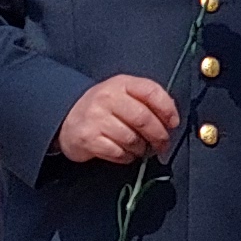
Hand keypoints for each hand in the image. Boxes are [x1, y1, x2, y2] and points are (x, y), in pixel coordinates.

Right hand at [57, 75, 181, 164]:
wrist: (67, 118)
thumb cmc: (103, 108)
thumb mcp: (123, 93)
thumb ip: (146, 100)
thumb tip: (170, 119)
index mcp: (121, 83)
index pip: (151, 91)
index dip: (167, 109)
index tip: (173, 123)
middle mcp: (108, 98)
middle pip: (143, 118)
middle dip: (159, 135)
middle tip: (163, 144)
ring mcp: (96, 118)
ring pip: (132, 138)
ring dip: (142, 148)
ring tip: (141, 149)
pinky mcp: (89, 138)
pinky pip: (118, 152)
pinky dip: (127, 157)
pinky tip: (126, 153)